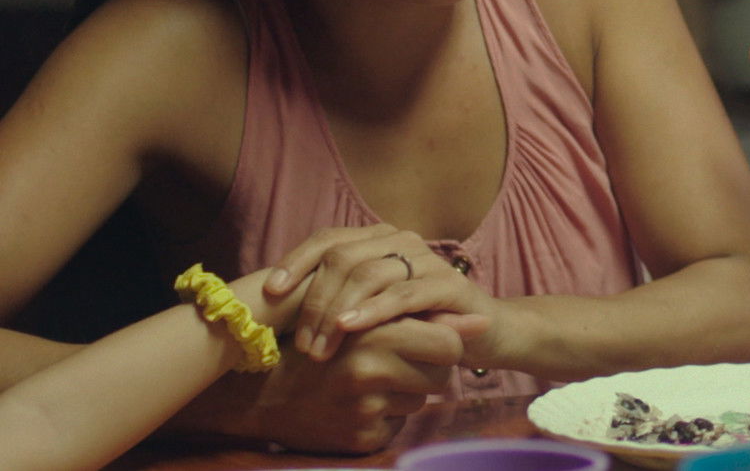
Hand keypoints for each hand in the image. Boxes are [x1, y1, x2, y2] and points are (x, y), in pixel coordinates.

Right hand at [239, 317, 469, 453]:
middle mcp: (370, 371)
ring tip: (368, 383)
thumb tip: (483, 323)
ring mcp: (365, 408)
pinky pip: (398, 426)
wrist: (258, 393)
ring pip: (421, 401)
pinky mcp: (361, 438)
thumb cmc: (321, 345)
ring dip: (406, 393)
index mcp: (374, 333)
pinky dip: (385, 418)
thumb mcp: (366, 321)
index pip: (448, 344)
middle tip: (398, 364)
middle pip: (441, 375)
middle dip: (429, 370)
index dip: (444, 343)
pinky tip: (356, 407)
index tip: (426, 342)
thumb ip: (425, 319)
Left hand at [264, 224, 492, 362]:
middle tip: (301, 344)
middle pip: (342, 257)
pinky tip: (350, 328)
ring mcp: (427, 260)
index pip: (328, 240)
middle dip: (314, 301)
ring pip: (368, 274)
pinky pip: (402, 294)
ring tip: (319, 347)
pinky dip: (372, 311)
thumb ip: (338, 299)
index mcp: (380, 241)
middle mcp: (402, 242)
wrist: (484, 335)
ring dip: (336, 312)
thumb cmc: (418, 324)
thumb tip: (276, 304)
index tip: (269, 293)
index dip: (296, 262)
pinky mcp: (448, 285)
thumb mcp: (372, 310)